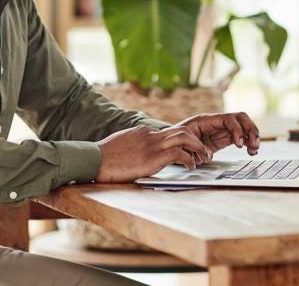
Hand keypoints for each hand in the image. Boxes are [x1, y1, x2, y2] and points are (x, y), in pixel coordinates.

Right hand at [95, 125, 212, 182]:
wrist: (94, 160)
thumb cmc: (104, 158)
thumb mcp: (121, 146)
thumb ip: (133, 146)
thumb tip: (138, 155)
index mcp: (142, 132)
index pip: (168, 132)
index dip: (182, 141)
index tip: (189, 150)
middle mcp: (149, 135)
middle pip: (181, 130)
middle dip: (196, 140)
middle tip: (204, 151)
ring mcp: (151, 145)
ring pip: (184, 138)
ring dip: (198, 148)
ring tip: (204, 158)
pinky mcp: (152, 158)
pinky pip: (178, 154)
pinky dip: (188, 159)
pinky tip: (190, 167)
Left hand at [173, 112, 260, 155]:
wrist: (171, 143)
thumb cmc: (175, 139)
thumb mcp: (183, 141)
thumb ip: (196, 147)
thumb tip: (207, 155)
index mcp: (206, 120)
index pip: (229, 119)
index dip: (237, 130)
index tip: (239, 144)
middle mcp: (217, 122)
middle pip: (241, 118)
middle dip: (250, 130)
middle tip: (254, 144)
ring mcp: (221, 130)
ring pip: (243, 127)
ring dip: (252, 136)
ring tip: (254, 149)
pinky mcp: (223, 139)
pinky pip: (240, 137)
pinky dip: (247, 142)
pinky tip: (251, 151)